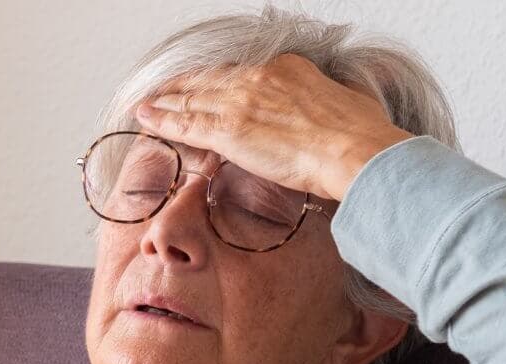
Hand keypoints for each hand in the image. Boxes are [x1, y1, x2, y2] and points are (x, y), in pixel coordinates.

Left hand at [133, 53, 413, 203]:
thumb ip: (328, 110)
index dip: (218, 82)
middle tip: (163, 92)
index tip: (207, 87)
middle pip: (210, 81)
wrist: (354, 150)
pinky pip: (186, 123)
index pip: (241, 74)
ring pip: (192, 99)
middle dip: (183, 87)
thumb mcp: (348, 107)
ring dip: (165, 104)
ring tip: (146, 106)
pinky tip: (146, 119)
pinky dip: (162, 120)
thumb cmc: (360, 137)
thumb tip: (334, 122)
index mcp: (288, 70)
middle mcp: (260, 78)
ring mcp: (241, 101)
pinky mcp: (229, 129)